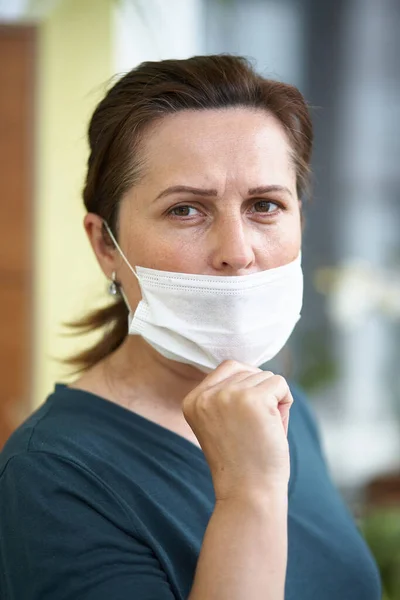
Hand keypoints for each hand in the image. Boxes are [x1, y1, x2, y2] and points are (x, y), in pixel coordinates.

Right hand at [182, 360, 292, 500]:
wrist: (249, 494)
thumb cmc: (243, 460)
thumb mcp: (222, 422)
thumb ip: (230, 394)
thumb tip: (257, 369)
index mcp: (192, 400)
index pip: (228, 368)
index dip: (247, 387)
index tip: (246, 420)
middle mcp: (205, 395)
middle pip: (248, 371)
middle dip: (261, 396)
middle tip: (255, 430)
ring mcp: (228, 395)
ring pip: (266, 376)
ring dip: (274, 401)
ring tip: (263, 431)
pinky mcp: (253, 399)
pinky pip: (281, 384)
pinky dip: (286, 403)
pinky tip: (275, 427)